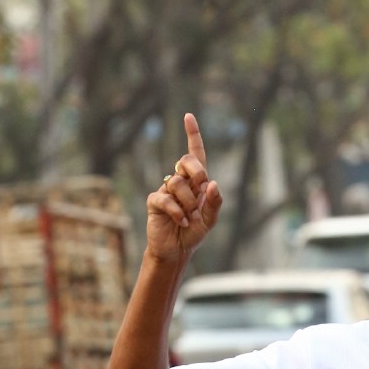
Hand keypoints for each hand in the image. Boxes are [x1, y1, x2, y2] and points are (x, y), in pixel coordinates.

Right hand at [145, 112, 221, 261]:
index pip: (195, 154)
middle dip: (197, 172)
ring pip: (176, 182)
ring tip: (189, 218)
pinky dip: (176, 211)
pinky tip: (181, 222)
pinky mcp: (155, 202)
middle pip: (186, 161)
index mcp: (196, 183)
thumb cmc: (194, 233)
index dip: (192, 135)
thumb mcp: (210, 220)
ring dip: (188, 202)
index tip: (188, 116)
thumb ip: (214, 203)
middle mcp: (181, 182)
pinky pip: (165, 198)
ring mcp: (166, 190)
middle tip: (200, 189)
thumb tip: (212, 183)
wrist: (176, 251)